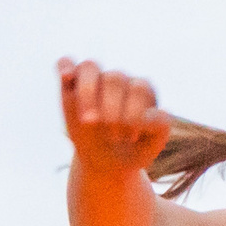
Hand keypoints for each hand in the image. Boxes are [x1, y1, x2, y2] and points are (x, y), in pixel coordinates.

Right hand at [58, 57, 170, 176]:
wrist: (107, 163)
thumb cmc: (133, 151)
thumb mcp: (151, 146)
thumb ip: (160, 127)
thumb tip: (158, 110)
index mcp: (143, 91)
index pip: (140, 88)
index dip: (134, 113)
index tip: (131, 138)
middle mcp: (120, 79)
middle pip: (115, 78)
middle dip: (112, 109)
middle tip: (112, 136)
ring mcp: (96, 79)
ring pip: (91, 67)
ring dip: (88, 93)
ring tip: (90, 121)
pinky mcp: (72, 83)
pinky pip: (65, 62)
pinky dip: (65, 66)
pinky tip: (66, 77)